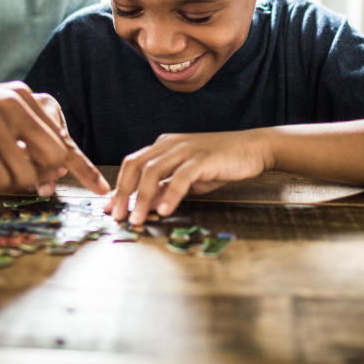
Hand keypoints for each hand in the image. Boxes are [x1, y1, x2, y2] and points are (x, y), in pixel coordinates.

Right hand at [0, 82, 109, 196]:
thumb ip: (22, 137)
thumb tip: (50, 176)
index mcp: (21, 96)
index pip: (61, 140)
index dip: (82, 169)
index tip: (101, 190)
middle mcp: (10, 104)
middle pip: (51, 162)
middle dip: (36, 183)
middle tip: (8, 182)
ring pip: (22, 178)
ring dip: (0, 185)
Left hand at [106, 130, 271, 224]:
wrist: (252, 148)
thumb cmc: (220, 163)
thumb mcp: (188, 178)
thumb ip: (167, 187)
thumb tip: (148, 205)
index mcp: (163, 146)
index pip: (133, 164)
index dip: (119, 186)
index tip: (110, 208)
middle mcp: (170, 144)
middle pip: (136, 165)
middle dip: (123, 192)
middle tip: (117, 216)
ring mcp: (186, 149)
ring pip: (154, 171)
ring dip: (142, 197)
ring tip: (137, 218)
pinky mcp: (203, 158)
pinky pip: (181, 177)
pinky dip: (170, 195)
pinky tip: (164, 211)